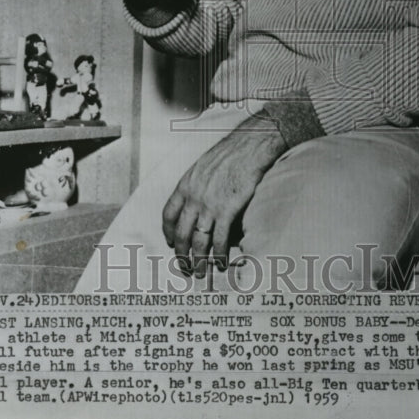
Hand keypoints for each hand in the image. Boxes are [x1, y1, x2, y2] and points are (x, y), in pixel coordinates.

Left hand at [162, 115, 287, 276]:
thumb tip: (198, 202)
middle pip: (181, 233)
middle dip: (182, 254)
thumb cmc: (230, 153)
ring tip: (202, 272)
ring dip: (199, 260)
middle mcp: (193, 197)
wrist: (250, 145)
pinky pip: (219, 239)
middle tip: (185, 267)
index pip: (168, 214)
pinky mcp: (227, 210)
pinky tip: (221, 263)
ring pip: (198, 241)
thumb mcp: (204, 165)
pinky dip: (219, 254)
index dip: (168, 232)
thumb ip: (197, 185)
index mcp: (185, 185)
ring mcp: (209, 204)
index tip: (170, 243)